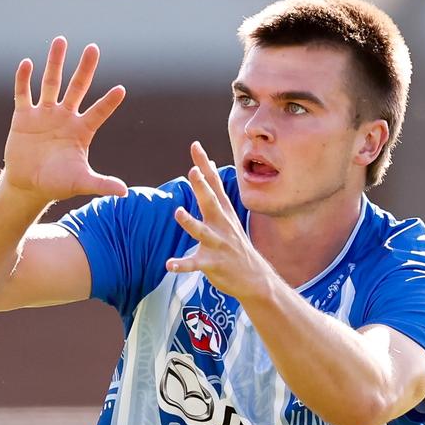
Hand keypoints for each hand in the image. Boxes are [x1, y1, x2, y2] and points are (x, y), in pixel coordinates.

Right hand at [2, 36, 127, 202]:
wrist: (28, 185)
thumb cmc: (57, 183)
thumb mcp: (80, 183)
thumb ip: (101, 184)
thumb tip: (124, 192)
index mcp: (82, 130)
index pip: (99, 112)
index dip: (109, 102)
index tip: (121, 90)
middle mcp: (65, 117)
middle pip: (77, 87)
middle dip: (85, 69)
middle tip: (94, 48)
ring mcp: (44, 114)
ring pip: (51, 83)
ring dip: (55, 63)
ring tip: (60, 40)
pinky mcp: (23, 116)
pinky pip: (23, 94)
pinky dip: (24, 79)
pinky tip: (26, 63)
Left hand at [166, 142, 272, 298]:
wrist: (254, 278)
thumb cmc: (235, 243)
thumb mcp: (228, 214)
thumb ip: (215, 191)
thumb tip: (208, 166)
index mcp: (223, 212)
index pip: (213, 183)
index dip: (204, 165)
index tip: (195, 146)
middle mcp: (221, 225)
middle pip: (211, 202)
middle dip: (202, 187)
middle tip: (192, 171)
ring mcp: (218, 244)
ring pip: (202, 231)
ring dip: (190, 222)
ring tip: (178, 213)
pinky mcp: (212, 263)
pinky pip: (195, 264)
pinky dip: (182, 264)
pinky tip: (170, 264)